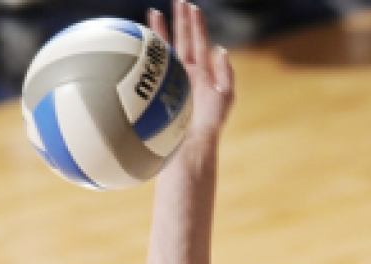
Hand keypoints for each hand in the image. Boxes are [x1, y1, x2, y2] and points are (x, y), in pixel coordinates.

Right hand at [148, 0, 234, 146]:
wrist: (189, 143)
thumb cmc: (209, 125)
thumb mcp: (225, 96)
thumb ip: (226, 73)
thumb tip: (221, 49)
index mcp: (202, 74)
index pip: (198, 43)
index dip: (196, 25)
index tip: (191, 6)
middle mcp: (186, 75)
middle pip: (182, 41)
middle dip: (180, 20)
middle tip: (177, 1)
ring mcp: (171, 81)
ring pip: (166, 51)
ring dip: (161, 31)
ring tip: (154, 12)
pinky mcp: (159, 89)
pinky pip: (154, 67)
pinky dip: (150, 53)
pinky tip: (145, 40)